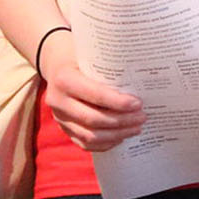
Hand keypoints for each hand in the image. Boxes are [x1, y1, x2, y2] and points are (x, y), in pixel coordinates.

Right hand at [37, 30, 144, 150]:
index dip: (118, 102)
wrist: (56, 64)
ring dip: (117, 135)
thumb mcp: (90, 54)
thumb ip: (108, 67)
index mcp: (64, 79)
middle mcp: (58, 101)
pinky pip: (85, 144)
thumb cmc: (80, 57)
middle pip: (93, 119)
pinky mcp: (64, 129)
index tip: (138, 104)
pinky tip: (121, 137)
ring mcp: (59, 118)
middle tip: (142, 117)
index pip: (94, 95)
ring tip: (136, 128)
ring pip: (90, 136)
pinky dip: (105, 144)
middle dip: (122, 121)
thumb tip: (141, 80)